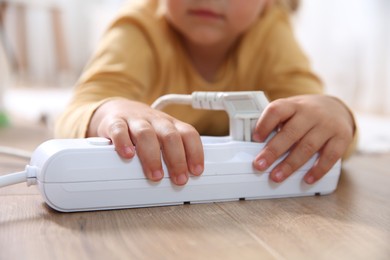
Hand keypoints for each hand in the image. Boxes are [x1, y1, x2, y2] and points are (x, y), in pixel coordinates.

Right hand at [87, 99, 203, 184]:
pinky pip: (119, 129)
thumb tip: (185, 177)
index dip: (195, 152)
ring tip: (156, 175)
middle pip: (170, 135)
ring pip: (146, 133)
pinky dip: (123, 142)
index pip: (188, 134)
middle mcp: (156, 121)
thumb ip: (173, 153)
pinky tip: (128, 155)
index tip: (196, 171)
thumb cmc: (145, 128)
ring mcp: (136, 120)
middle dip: (177, 159)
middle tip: (179, 179)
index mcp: (171, 124)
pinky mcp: (115, 121)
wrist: (119, 109)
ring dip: (152, 157)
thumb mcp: (163, 136)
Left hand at [252, 95, 353, 183]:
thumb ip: (276, 124)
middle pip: (290, 132)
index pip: (277, 110)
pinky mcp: (342, 137)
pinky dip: (318, 170)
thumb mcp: (290, 110)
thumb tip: (257, 147)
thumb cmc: (305, 114)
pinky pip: (330, 156)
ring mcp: (328, 125)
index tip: (255, 138)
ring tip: (276, 176)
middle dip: (273, 151)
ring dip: (290, 164)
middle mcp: (311, 113)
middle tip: (260, 165)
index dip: (265, 124)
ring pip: (307, 146)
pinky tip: (307, 179)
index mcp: (293, 105)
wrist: (335, 107)